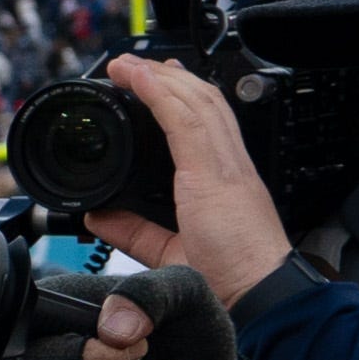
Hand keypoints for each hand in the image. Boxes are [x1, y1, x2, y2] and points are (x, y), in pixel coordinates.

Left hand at [93, 55, 295, 297]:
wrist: (259, 294)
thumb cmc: (230, 276)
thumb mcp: (169, 249)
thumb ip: (135, 230)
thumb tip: (99, 215)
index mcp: (225, 179)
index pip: (208, 122)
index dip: (183, 97)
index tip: (157, 83)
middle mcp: (231, 165)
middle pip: (204, 103)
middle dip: (169, 78)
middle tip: (134, 65)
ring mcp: (227, 168)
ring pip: (197, 103)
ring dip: (160, 78)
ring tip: (128, 65)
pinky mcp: (217, 176)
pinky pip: (188, 122)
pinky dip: (162, 96)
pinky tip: (141, 79)